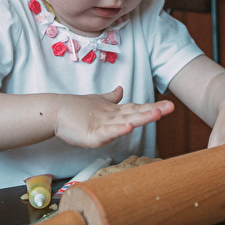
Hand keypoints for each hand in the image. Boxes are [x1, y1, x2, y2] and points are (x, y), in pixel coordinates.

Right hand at [53, 86, 173, 148]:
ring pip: (125, 121)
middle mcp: (112, 117)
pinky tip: (127, 127)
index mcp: (115, 112)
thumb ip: (111, 98)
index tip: (169, 106)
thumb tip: (121, 90)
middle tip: (170, 107)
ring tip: (156, 114)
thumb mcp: (97, 103)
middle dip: (153, 111)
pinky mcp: (91, 135)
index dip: (152, 107)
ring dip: (141, 117)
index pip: (137, 109)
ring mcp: (102, 125)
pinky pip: (106, 133)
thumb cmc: (75, 108)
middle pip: (136, 113)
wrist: (54, 111)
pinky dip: (117, 130)